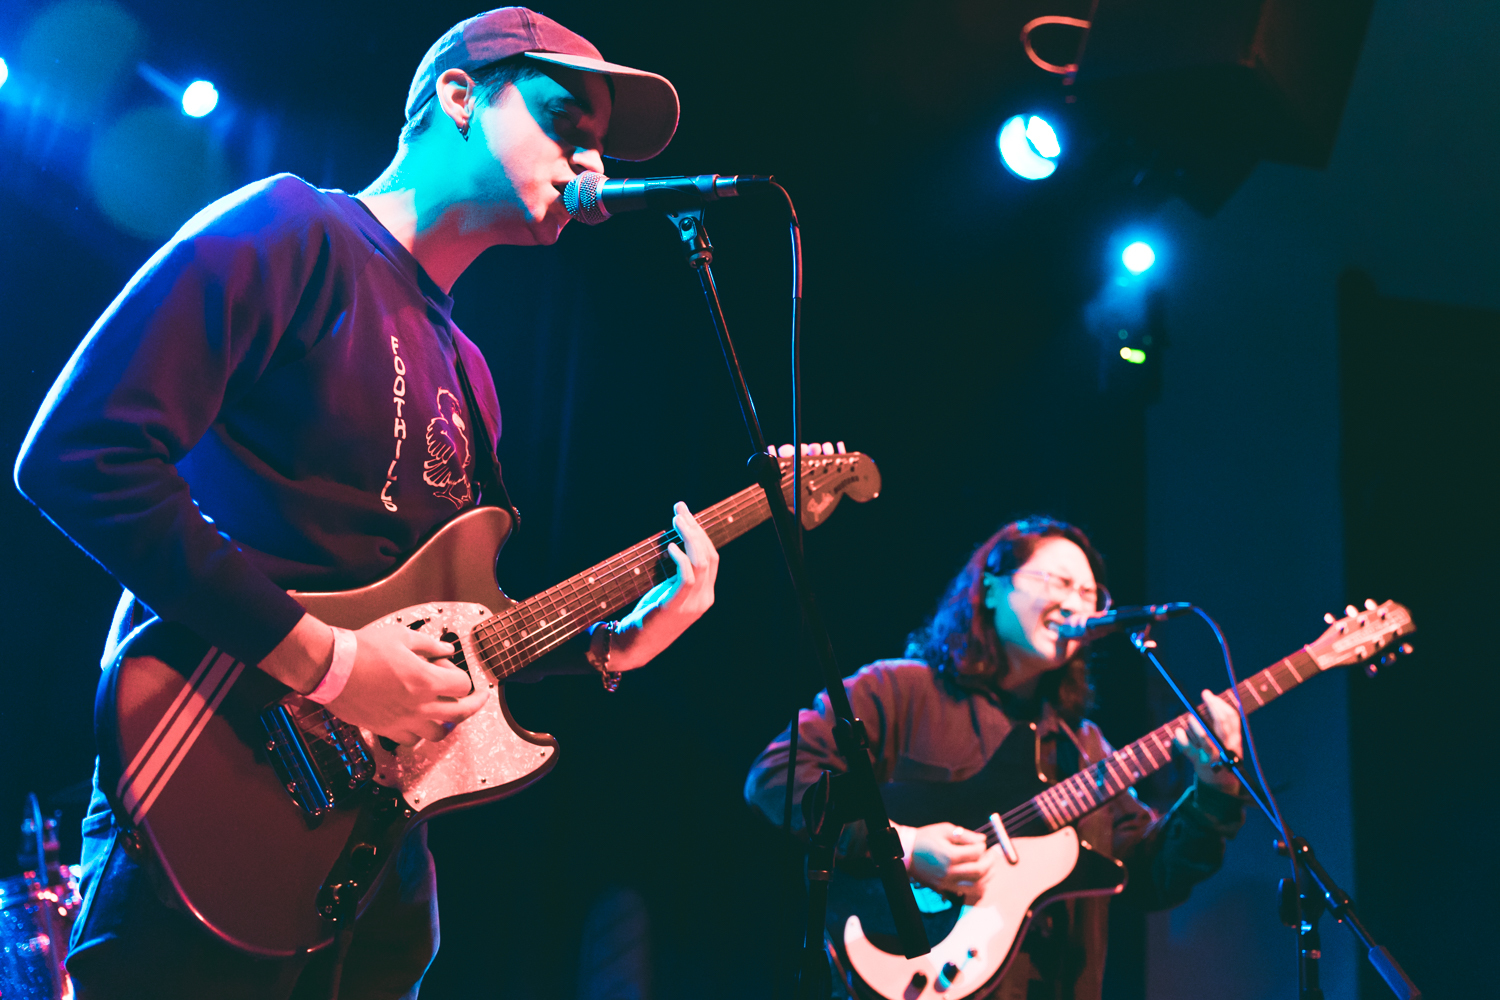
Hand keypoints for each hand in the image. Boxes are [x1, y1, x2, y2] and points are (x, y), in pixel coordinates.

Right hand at [325, 624, 490, 745]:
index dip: (461, 675)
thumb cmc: (364, 649)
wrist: (331, 668)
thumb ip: (429, 645)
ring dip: (445, 722)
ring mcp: (402, 721)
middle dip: (472, 705)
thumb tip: (446, 650)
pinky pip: (412, 741)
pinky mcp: (385, 730)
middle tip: (476, 699)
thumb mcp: (402, 637)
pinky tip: (415, 720)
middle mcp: (418, 706)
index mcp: (426, 681)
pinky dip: (419, 733)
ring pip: (438, 734)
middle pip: (460, 714)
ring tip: (442, 711)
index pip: (463, 687)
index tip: (449, 669)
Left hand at [605, 502, 718, 671]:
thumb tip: (673, 543)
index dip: (701, 533)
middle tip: (680, 510)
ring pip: (702, 562)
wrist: (635, 646)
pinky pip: (687, 577)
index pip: (712, 557)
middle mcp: (704, 599)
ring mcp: (693, 604)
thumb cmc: (648, 617)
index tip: (686, 514)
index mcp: (705, 595)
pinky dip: (681, 558)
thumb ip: (677, 574)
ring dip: (689, 537)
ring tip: (676, 520)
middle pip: (710, 555)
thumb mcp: (668, 592)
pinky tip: (669, 546)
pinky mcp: (677, 606)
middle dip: (696, 528)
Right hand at [900, 822, 991, 905]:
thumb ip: (966, 835)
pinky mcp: (944, 888)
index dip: (983, 847)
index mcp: (949, 855)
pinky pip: (967, 892)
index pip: (976, 853)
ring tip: (990, 867)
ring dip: (987, 876)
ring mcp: (947, 882)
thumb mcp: (944, 830)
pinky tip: (979, 877)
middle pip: (979, 871)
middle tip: (992, 854)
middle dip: (990, 862)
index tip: (982, 843)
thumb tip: (982, 839)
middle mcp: (949, 872)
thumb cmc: (924, 838)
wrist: (906, 853)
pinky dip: (977, 886)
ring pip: (976, 886)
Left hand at [1173, 688, 1243, 793]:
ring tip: (1191, 718)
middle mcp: (1226, 747)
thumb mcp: (1228, 738)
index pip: (1232, 718)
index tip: (1208, 694)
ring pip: (1205, 738)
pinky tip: (1178, 731)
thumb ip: (1221, 720)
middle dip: (1213, 707)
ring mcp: (1212, 756)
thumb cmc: (1222, 753)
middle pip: (1222, 725)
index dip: (1220, 704)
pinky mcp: (1198, 762)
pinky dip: (1182, 739)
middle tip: (1204, 694)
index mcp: (1235, 740)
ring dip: (1197, 725)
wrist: (1221, 783)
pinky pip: (1188, 750)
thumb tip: (1209, 694)